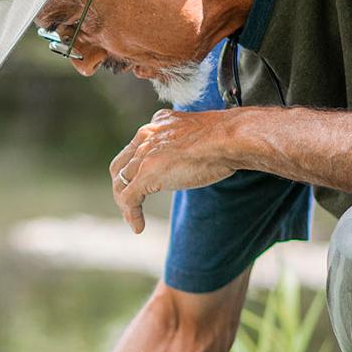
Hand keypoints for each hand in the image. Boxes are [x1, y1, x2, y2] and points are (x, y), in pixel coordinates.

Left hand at [110, 109, 237, 232]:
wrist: (230, 138)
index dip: (134, 169)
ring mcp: (145, 155)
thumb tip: (193, 158)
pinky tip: (139, 227)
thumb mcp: (198, 136)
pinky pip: (129, 198)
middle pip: (121, 165)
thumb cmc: (227, 138)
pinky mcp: (147, 173)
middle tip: (131, 205)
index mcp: (157, 124)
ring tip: (133, 220)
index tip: (140, 185)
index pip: (135, 148)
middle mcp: (146, 136)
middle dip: (122, 187)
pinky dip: (131, 214)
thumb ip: (186, 145)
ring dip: (125, 204)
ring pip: (121, 182)